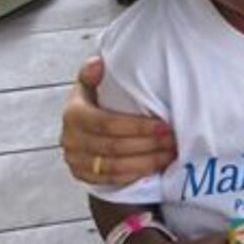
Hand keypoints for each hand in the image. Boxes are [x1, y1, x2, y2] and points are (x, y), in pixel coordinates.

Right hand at [60, 56, 175, 184]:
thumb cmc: (92, 100)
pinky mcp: (83, 176)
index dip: (138, 127)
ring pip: (115, 167)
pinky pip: (112, 179)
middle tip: (172, 140)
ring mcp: (76, 161)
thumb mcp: (89, 83)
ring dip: (146, 161)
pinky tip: (155, 166)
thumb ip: (91, 73)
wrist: (79, 126)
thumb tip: (97, 63)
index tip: (164, 125)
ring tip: (169, 153)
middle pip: (114, 147)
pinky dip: (136, 173)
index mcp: (73, 114)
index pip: (108, 124)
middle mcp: (71, 140)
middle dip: (148, 145)